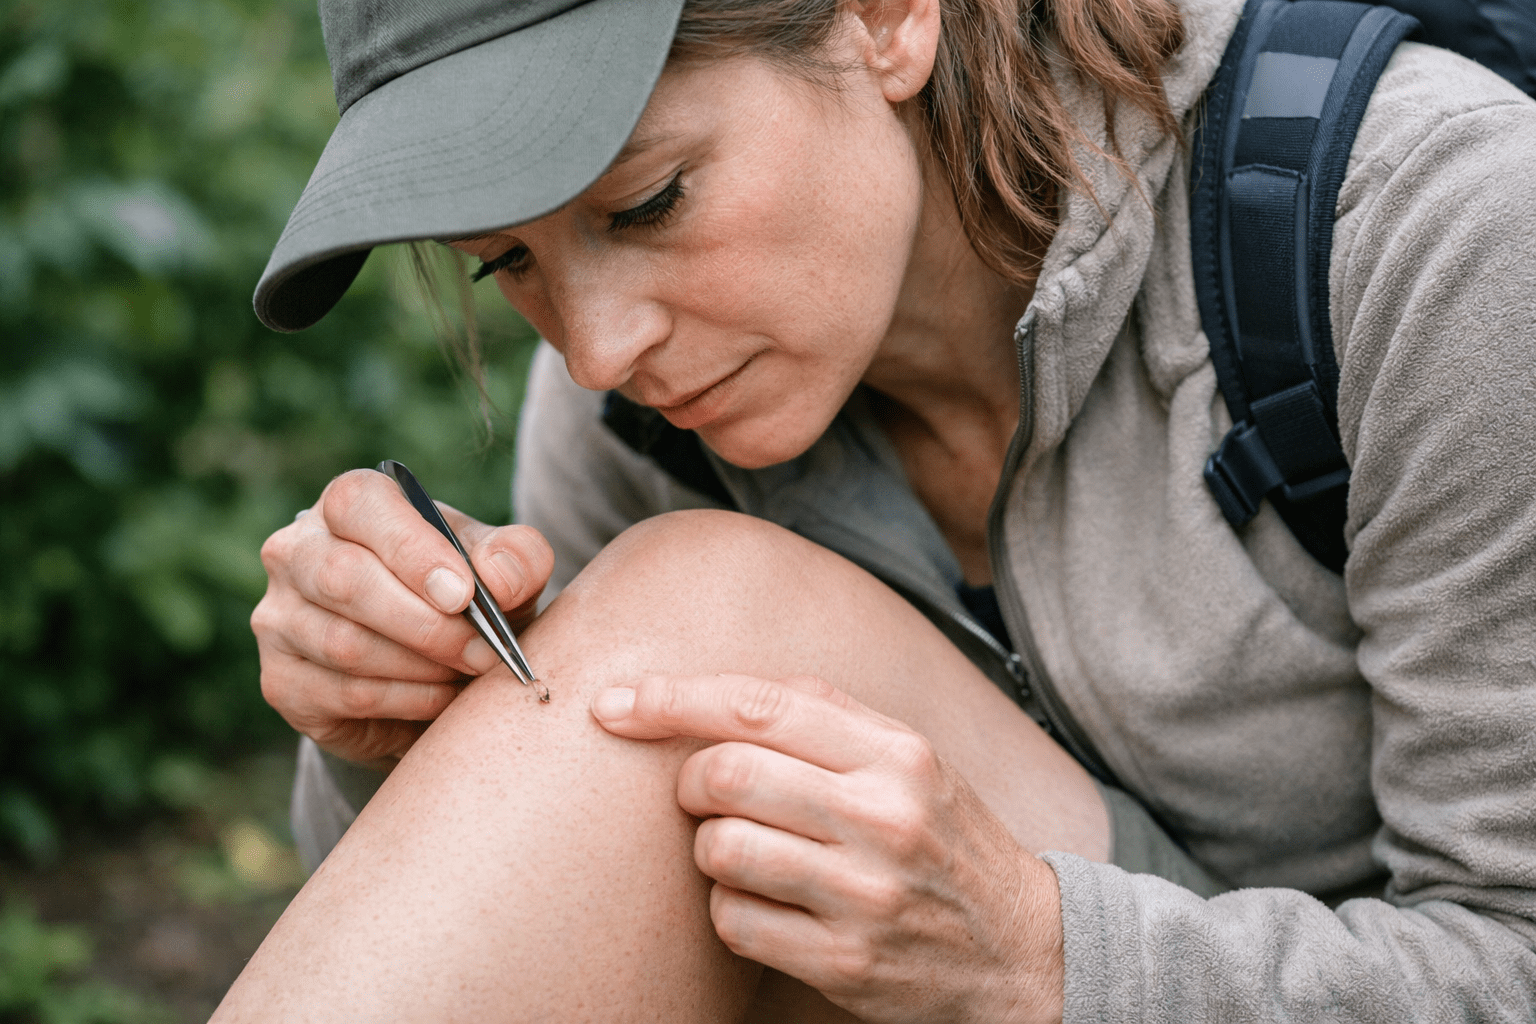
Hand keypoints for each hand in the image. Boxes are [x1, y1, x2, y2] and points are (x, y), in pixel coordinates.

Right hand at [251, 468, 552, 765]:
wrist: (436, 670)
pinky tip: (442, 697)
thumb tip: (500, 578)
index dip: (411, 549)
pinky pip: (347, 694)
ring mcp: (279, 617)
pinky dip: (409, 700)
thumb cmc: (465, 599)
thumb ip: (516, 559)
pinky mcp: (282, 680)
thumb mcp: (502, 571)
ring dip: (423, 667)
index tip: (463, 594)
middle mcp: (297, 551)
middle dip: (427, 623)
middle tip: (484, 650)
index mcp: (350, 504)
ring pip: (345, 644)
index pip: (360, 505)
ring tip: (469, 671)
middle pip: (344, 580)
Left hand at [590, 674, 1063, 1023]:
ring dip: (710, 849)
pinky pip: (733, 921)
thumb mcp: (913, 761)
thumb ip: (829, 718)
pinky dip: (730, 909)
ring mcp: (864, 895)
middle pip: (726, 773)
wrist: (1023, 951)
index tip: (616, 703)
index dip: (672, 699)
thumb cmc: (947, 841)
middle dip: (688, 781)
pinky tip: (769, 904)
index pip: (759, 707)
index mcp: (897, 754)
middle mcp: (883, 818)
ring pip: (720, 849)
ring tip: (747, 851)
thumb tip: (722, 691)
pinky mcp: (844, 962)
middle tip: (701, 792)